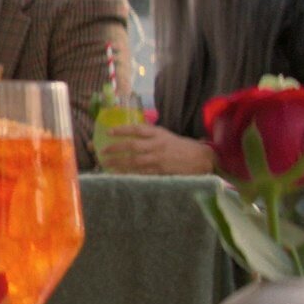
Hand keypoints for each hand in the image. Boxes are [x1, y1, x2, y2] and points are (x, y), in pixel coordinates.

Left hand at [99, 124, 215, 175]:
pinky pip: (142, 173)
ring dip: (119, 163)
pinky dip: (130, 174)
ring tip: (105, 164)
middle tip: (102, 151)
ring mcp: (160, 159)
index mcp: (159, 133)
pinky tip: (119, 175)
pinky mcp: (162, 171)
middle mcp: (158, 145)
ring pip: (135, 161)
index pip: (137, 129)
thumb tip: (129, 133)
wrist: (202, 158)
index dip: (122, 130)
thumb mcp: (166, 135)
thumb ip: (149, 134)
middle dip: (115, 148)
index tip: (108, 131)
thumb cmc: (180, 146)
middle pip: (133, 146)